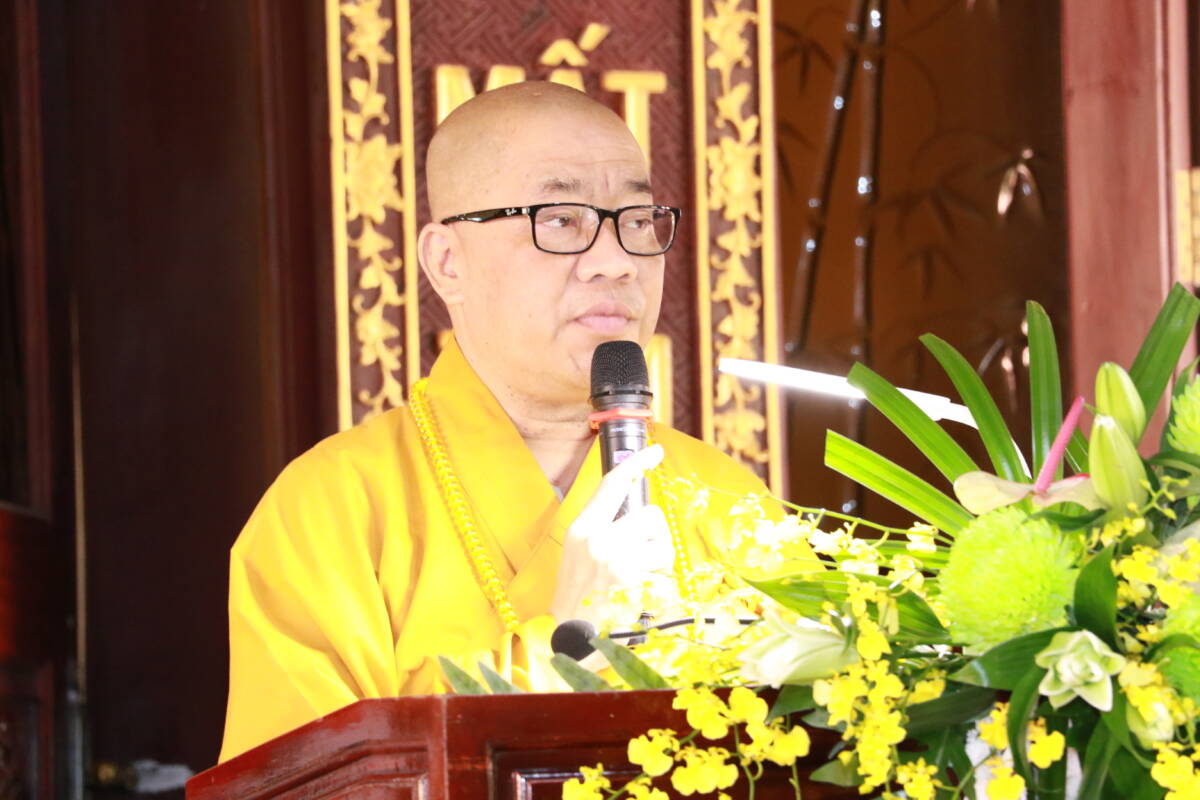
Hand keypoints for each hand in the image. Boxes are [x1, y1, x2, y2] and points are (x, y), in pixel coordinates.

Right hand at [549, 444, 674, 626]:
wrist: (568, 642)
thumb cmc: (578, 599)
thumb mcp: (579, 556)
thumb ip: (604, 530)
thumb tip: (638, 513)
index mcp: (582, 530)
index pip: (612, 484)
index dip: (636, 463)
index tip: (655, 451)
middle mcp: (598, 541)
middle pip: (651, 515)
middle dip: (654, 537)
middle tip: (638, 561)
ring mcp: (617, 563)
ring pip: (664, 545)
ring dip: (660, 563)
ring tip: (639, 582)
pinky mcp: (635, 586)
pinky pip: (668, 576)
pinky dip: (662, 590)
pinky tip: (642, 601)